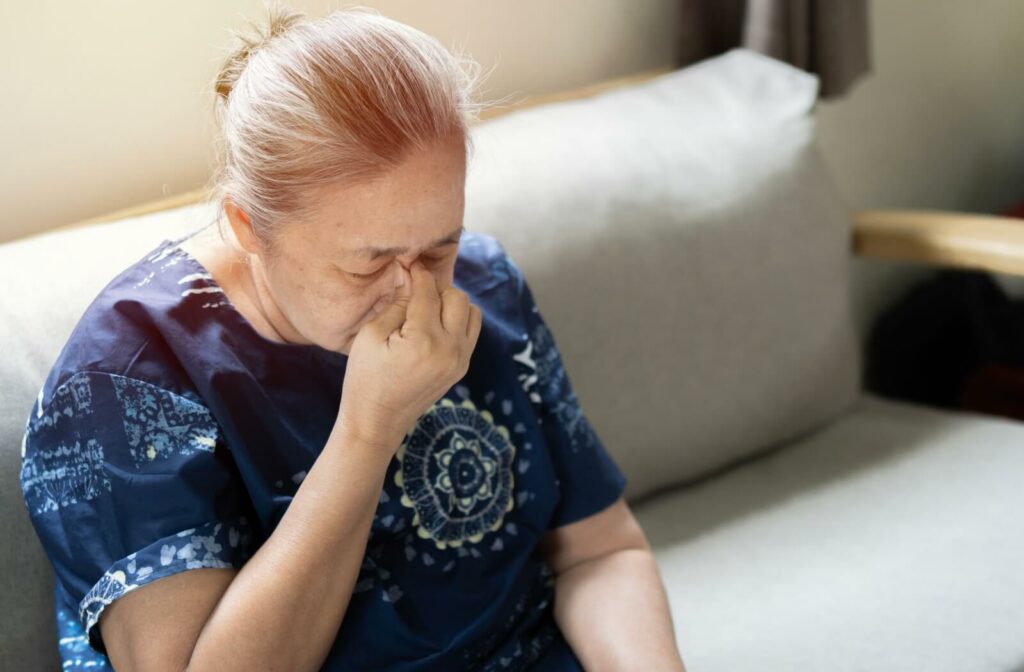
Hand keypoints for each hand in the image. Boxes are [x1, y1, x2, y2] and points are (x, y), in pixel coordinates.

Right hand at [335, 260, 482, 455]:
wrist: (377, 421)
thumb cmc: (364, 379)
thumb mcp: (370, 336)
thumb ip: (395, 303)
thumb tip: (408, 275)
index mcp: (424, 340)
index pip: (429, 291)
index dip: (417, 273)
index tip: (408, 264)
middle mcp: (450, 349)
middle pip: (457, 297)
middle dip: (436, 288)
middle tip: (414, 291)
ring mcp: (460, 360)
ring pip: (471, 312)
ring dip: (451, 304)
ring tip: (426, 309)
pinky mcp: (462, 368)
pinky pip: (471, 331)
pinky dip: (458, 320)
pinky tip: (434, 324)